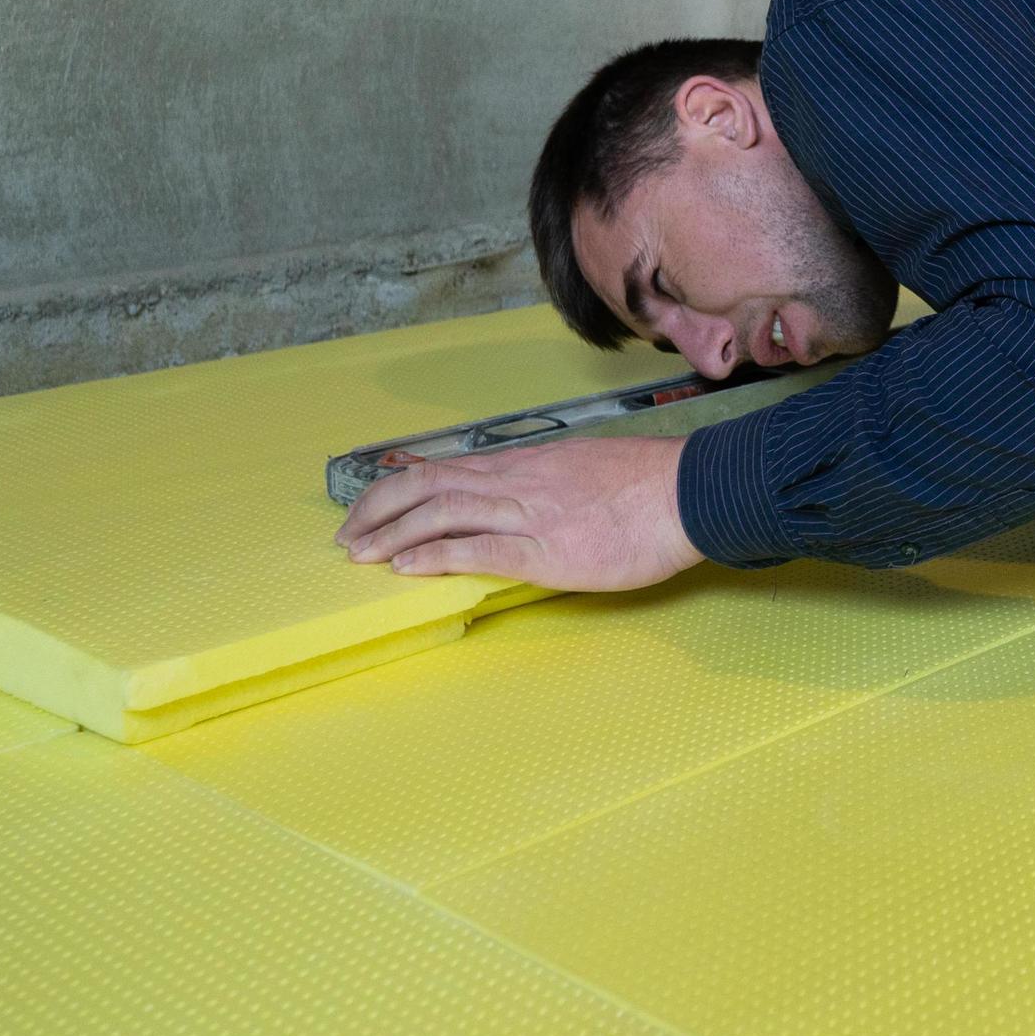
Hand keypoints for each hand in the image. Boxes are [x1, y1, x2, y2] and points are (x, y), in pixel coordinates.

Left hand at [334, 434, 701, 591]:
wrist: (687, 492)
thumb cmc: (643, 487)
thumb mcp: (579, 472)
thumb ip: (540, 486)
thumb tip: (511, 507)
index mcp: (521, 467)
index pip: (441, 471)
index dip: (395, 491)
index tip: (367, 512)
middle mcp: (514, 484)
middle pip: (427, 486)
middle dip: (377, 511)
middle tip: (347, 539)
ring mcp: (528, 516)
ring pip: (443, 513)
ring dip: (392, 535)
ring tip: (360, 556)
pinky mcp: (547, 551)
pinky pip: (481, 550)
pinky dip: (437, 556)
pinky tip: (406, 568)